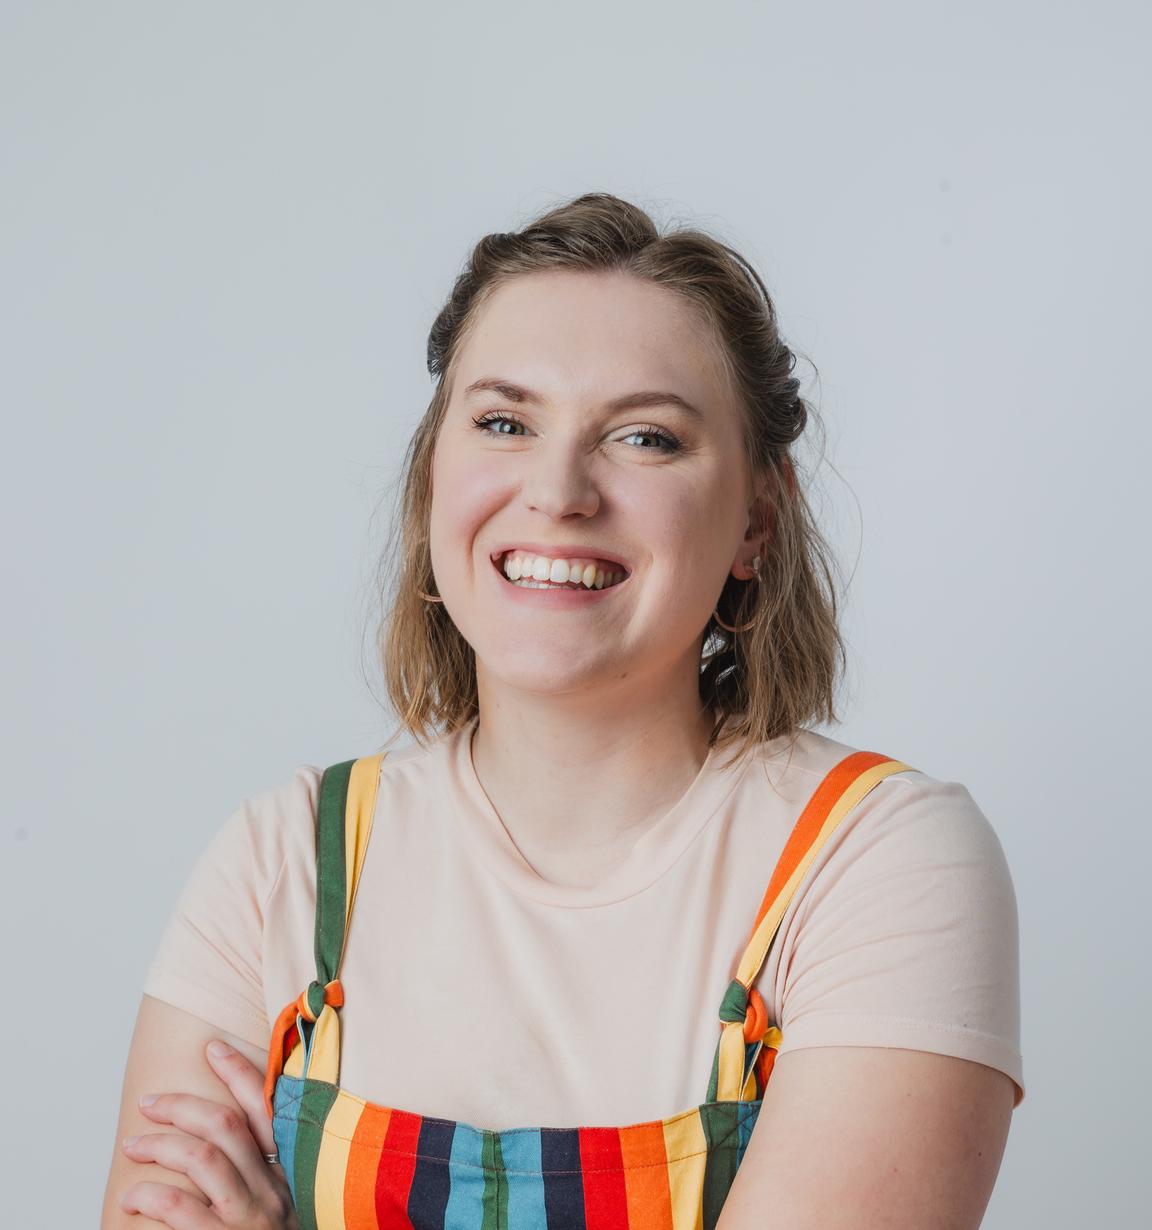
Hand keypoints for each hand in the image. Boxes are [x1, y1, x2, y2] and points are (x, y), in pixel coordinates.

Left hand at [119, 1040, 297, 1228]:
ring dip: (159, 1146)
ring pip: (202, 1160)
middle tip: (149, 1104)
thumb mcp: (279, 1206)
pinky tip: (134, 1199)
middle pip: (225, 1127)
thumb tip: (221, 1133)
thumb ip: (260, 1172)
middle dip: (180, 1107)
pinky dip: (151, 1198)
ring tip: (133, 1148)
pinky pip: (181, 1212)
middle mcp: (273, 1191)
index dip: (239, 1073)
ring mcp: (249, 1221)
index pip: (266, 1109)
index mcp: (288, 1172)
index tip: (211, 1047)